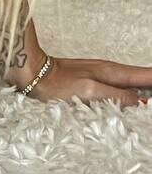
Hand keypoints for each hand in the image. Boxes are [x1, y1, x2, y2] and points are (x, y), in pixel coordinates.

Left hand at [19, 56, 151, 106]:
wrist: (33, 75)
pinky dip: (131, 93)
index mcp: (112, 72)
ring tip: (150, 100)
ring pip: (132, 84)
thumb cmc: (57, 84)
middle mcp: (110, 73)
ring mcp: (102, 78)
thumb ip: (117, 95)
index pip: (145, 75)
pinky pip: (119, 90)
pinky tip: (135, 100)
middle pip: (141, 79)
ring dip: (145, 89)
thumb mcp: (90, 91)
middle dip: (151, 83)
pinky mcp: (93, 85)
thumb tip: (142, 100)